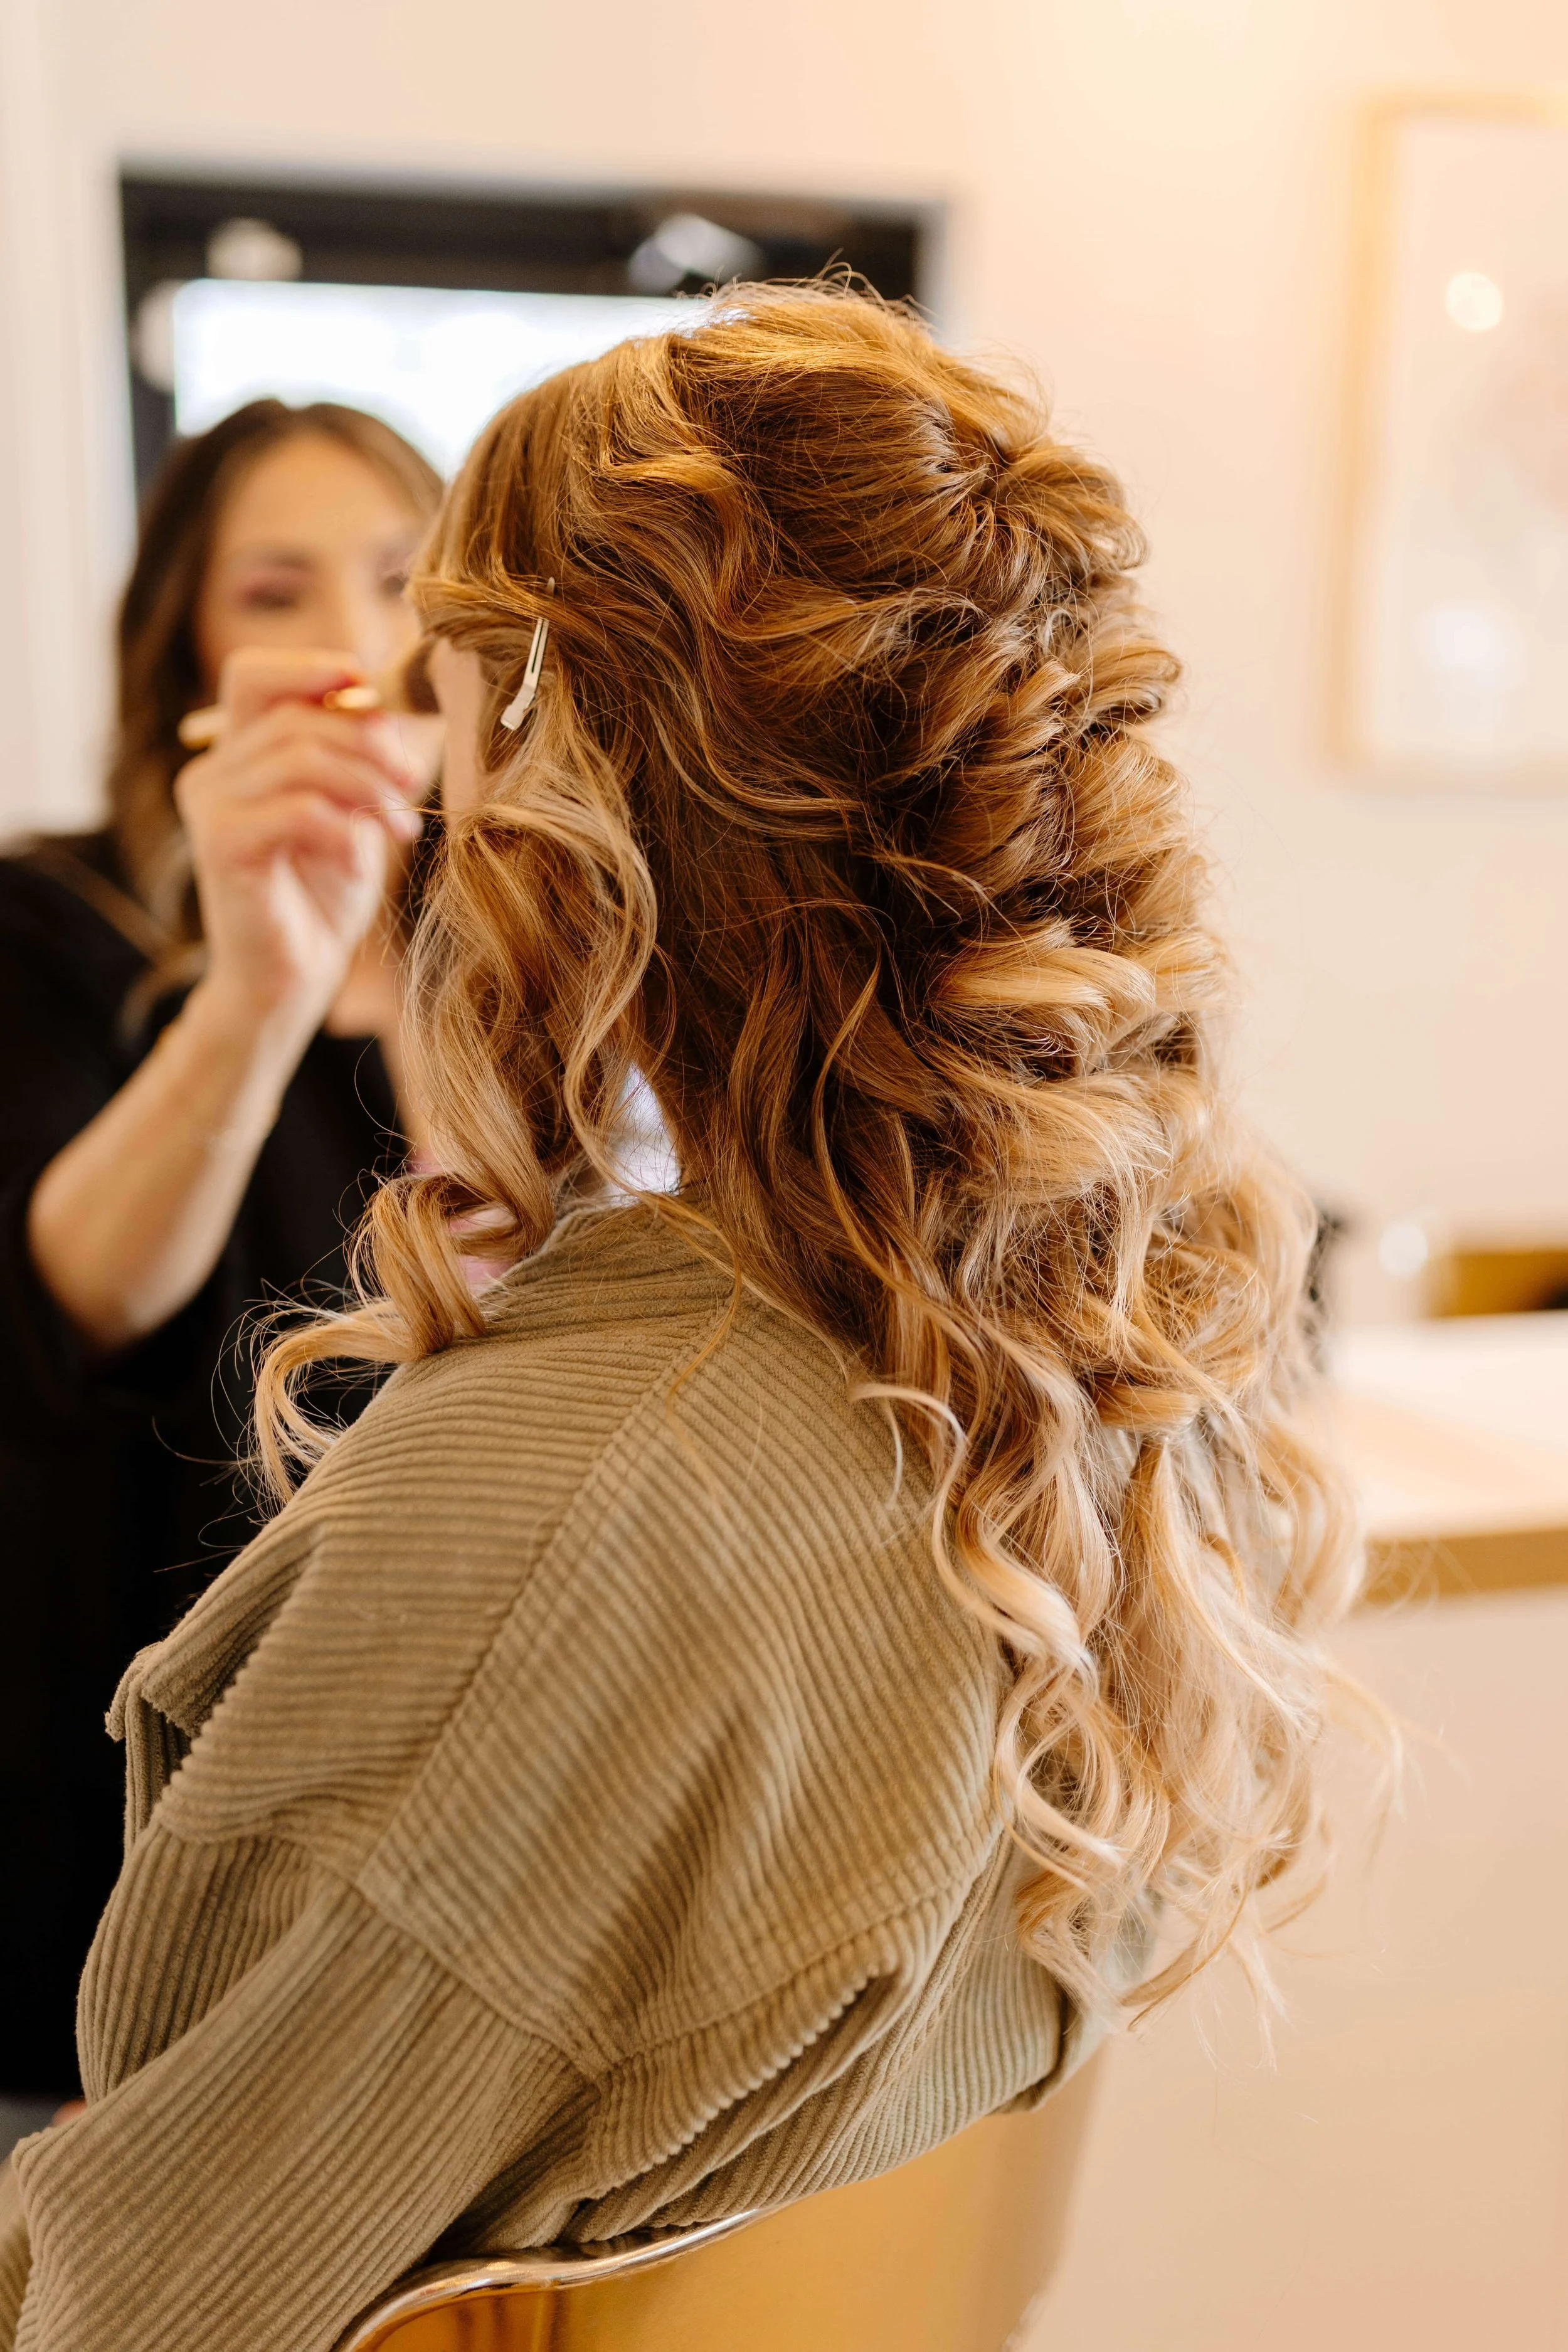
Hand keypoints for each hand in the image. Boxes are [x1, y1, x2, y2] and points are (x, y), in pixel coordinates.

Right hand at [175, 647, 425, 1044]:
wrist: (296, 976)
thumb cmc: (324, 893)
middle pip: (293, 715)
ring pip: (298, 759)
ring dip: (366, 789)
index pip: (254, 675)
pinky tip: (361, 863)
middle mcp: (212, 771)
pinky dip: (343, 831)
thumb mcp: (351, 810)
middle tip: (411, 784)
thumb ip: (355, 757)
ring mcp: (209, 808)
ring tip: (401, 829)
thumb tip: (385, 706)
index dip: (314, 668)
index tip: (375, 693)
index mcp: (237, 752)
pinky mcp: (220, 848)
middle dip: (368, 743)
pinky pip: (295, 811)